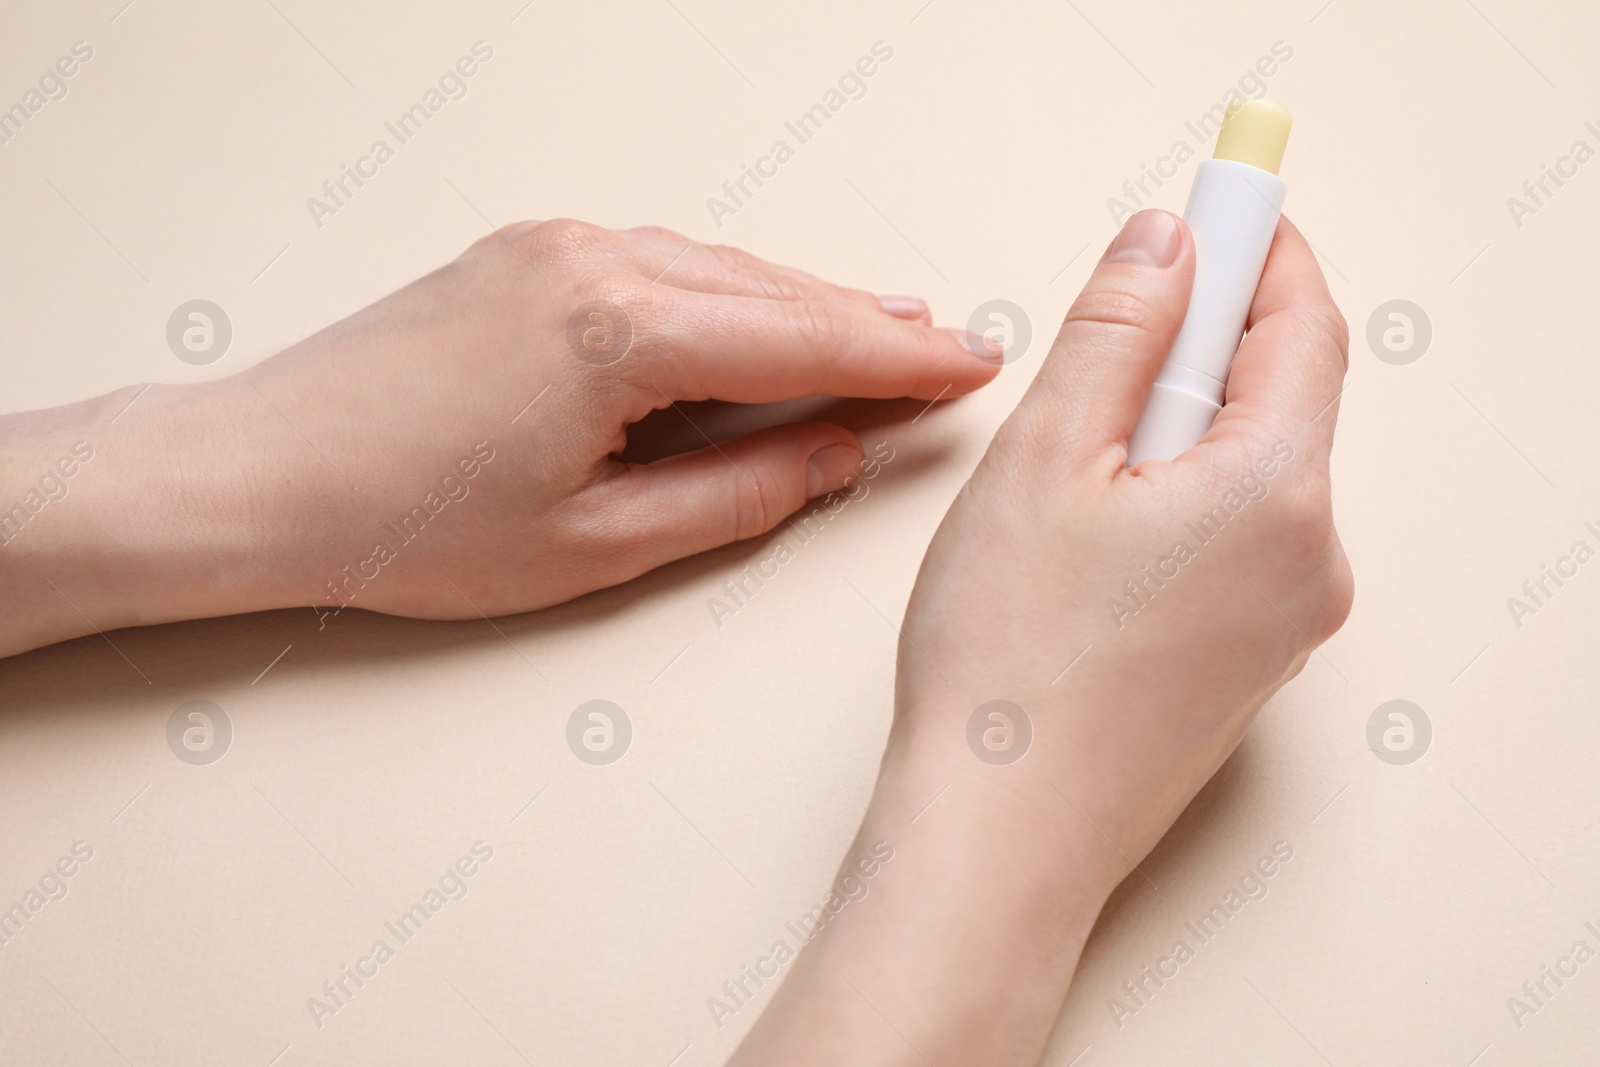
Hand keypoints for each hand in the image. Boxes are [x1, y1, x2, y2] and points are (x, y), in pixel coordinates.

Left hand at [0, 220, 1001, 656]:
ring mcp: (554, 245)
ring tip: (880, 325)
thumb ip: (737, 494)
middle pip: (775, 292)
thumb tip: (830, 456)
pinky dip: (730, 290)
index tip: (968, 368)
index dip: (900, 361)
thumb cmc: (404, 521)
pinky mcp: (523, 252)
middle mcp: (595, 260)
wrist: (256, 474)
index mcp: (622, 332)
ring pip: (722, 268)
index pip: (805, 342)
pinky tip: (759, 312)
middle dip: (871, 322)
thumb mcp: (596, 544)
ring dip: (804, 301)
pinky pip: (662, 260)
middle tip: (950, 346)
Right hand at [897, 207, 1353, 861]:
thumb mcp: (1043, 459)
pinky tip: (1086, 547)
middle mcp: (1309, 559)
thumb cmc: (1009, 667)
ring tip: (1066, 477)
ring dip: (1172, 433)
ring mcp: (1284, 623)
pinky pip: (1228, 543)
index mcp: (1277, 491)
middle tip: (1106, 339)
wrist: (999, 842)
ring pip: (1244, 473)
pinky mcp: (1244, 665)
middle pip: (1276, 397)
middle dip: (1197, 345)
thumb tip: (1167, 246)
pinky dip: (1172, 506)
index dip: (1257, 249)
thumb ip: (1118, 332)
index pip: (1301, 323)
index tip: (1216, 204)